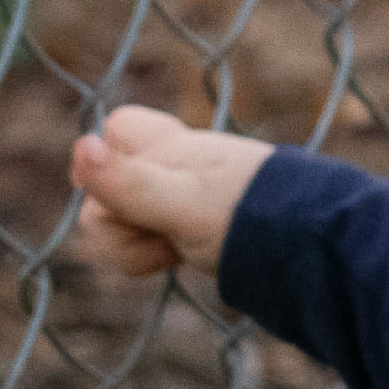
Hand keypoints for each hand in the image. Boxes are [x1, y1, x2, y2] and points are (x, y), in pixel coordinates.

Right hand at [69, 106, 270, 277]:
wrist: (306, 248)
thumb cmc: (246, 218)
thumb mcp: (181, 203)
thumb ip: (128, 183)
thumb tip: (82, 147)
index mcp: (167, 145)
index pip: (113, 130)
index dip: (104, 161)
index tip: (117, 191)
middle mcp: (167, 166)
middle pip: (103, 189)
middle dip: (120, 223)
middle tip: (161, 230)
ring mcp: (174, 198)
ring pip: (118, 221)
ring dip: (136, 245)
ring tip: (175, 248)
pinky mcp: (183, 229)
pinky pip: (142, 241)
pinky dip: (151, 256)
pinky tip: (179, 257)